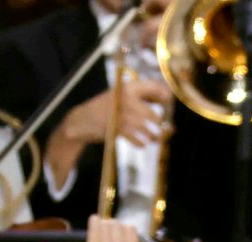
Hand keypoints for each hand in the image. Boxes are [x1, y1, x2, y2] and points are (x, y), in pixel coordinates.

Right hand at [56, 78, 174, 147]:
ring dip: (155, 136)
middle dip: (161, 124)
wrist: (83, 119)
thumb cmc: (107, 107)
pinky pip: (138, 140)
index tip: (169, 103)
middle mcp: (127, 99)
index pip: (154, 87)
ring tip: (156, 138)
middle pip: (153, 115)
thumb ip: (142, 95)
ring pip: (147, 129)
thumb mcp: (122, 94)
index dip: (165, 96)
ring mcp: (122, 114)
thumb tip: (167, 98)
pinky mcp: (118, 129)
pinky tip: (143, 143)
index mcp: (128, 87)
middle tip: (166, 129)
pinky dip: (142, 143)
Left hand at [71, 215, 145, 241]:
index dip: (123, 227)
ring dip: (101, 223)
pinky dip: (94, 220)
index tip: (115, 231)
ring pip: (106, 224)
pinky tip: (93, 221)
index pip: (131, 230)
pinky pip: (95, 225)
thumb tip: (123, 226)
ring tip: (97, 230)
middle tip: (103, 231)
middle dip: (110, 224)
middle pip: (118, 225)